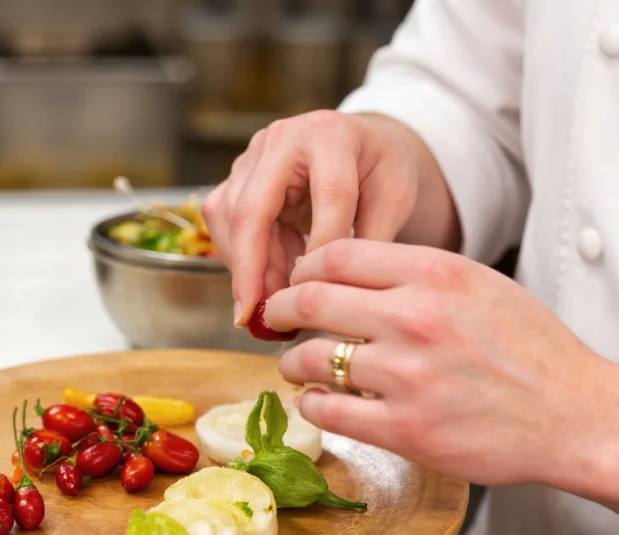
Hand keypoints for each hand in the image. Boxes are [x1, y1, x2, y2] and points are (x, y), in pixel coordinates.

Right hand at [201, 110, 437, 325]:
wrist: (365, 144)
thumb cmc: (382, 171)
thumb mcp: (394, 199)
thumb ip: (370, 240)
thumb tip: (335, 292)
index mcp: (331, 135)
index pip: (327, 196)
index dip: (323, 248)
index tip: (320, 295)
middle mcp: (283, 137)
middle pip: (253, 207)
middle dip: (251, 268)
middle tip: (254, 316)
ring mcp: (254, 153)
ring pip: (229, 216)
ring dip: (247, 267)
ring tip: (275, 305)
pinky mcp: (238, 174)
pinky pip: (224, 220)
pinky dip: (243, 257)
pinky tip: (269, 283)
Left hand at [264, 239, 613, 487]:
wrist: (574, 415)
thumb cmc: (534, 349)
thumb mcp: (482, 285)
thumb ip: (420, 273)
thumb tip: (357, 271)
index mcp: (436, 273)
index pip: (338, 254)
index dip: (305, 267)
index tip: (299, 280)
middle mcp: (416, 318)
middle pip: (311, 298)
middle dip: (281, 307)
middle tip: (275, 317)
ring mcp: (408, 376)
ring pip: (310, 357)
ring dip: (291, 360)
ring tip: (295, 364)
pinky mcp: (405, 430)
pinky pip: (328, 410)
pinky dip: (313, 403)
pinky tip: (320, 401)